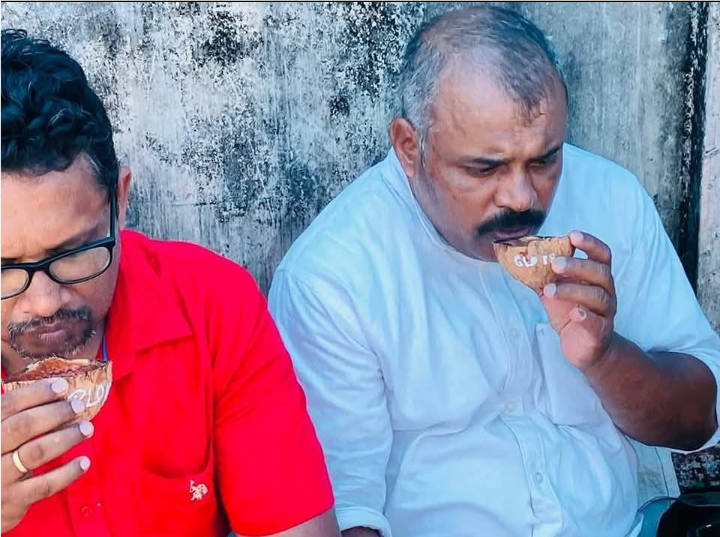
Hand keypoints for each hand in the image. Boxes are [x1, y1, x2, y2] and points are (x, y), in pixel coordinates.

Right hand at [0, 378, 93, 531]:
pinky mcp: (13, 500)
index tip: (62, 386)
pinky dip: (67, 472)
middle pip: (22, 427)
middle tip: (78, 406)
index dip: (35, 393)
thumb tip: (52, 387)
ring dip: (66, 438)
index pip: (7, 406)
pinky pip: (44, 485)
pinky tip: (84, 461)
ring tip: (87, 429)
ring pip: (36, 452)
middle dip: (54, 413)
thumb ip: (12, 416)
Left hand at [540, 231, 617, 371]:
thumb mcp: (556, 291)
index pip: (601, 254)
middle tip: (554, 263)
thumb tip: (518, 259)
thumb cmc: (571, 313)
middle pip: (599, 272)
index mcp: (596, 277)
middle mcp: (606, 291)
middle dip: (577, 266)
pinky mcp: (600, 332)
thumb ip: (543, 276)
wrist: (586, 348)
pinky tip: (573, 313)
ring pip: (596, 296)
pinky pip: (596, 322)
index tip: (572, 235)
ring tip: (549, 290)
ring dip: (571, 290)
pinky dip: (585, 316)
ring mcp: (606, 312)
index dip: (589, 243)